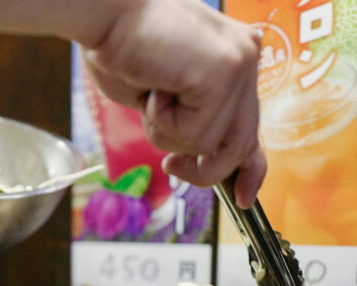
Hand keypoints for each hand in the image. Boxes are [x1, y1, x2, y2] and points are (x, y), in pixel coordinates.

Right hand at [84, 0, 265, 206]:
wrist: (103, 14)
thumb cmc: (120, 47)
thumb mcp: (163, 98)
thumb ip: (191, 122)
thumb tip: (203, 163)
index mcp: (235, 59)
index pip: (252, 126)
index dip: (250, 168)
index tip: (243, 196)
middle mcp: (246, 57)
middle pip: (240, 144)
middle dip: (203, 168)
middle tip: (172, 168)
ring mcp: (239, 64)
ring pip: (211, 144)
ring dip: (168, 134)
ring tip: (153, 94)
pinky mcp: (224, 72)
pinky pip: (195, 134)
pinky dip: (163, 122)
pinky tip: (154, 87)